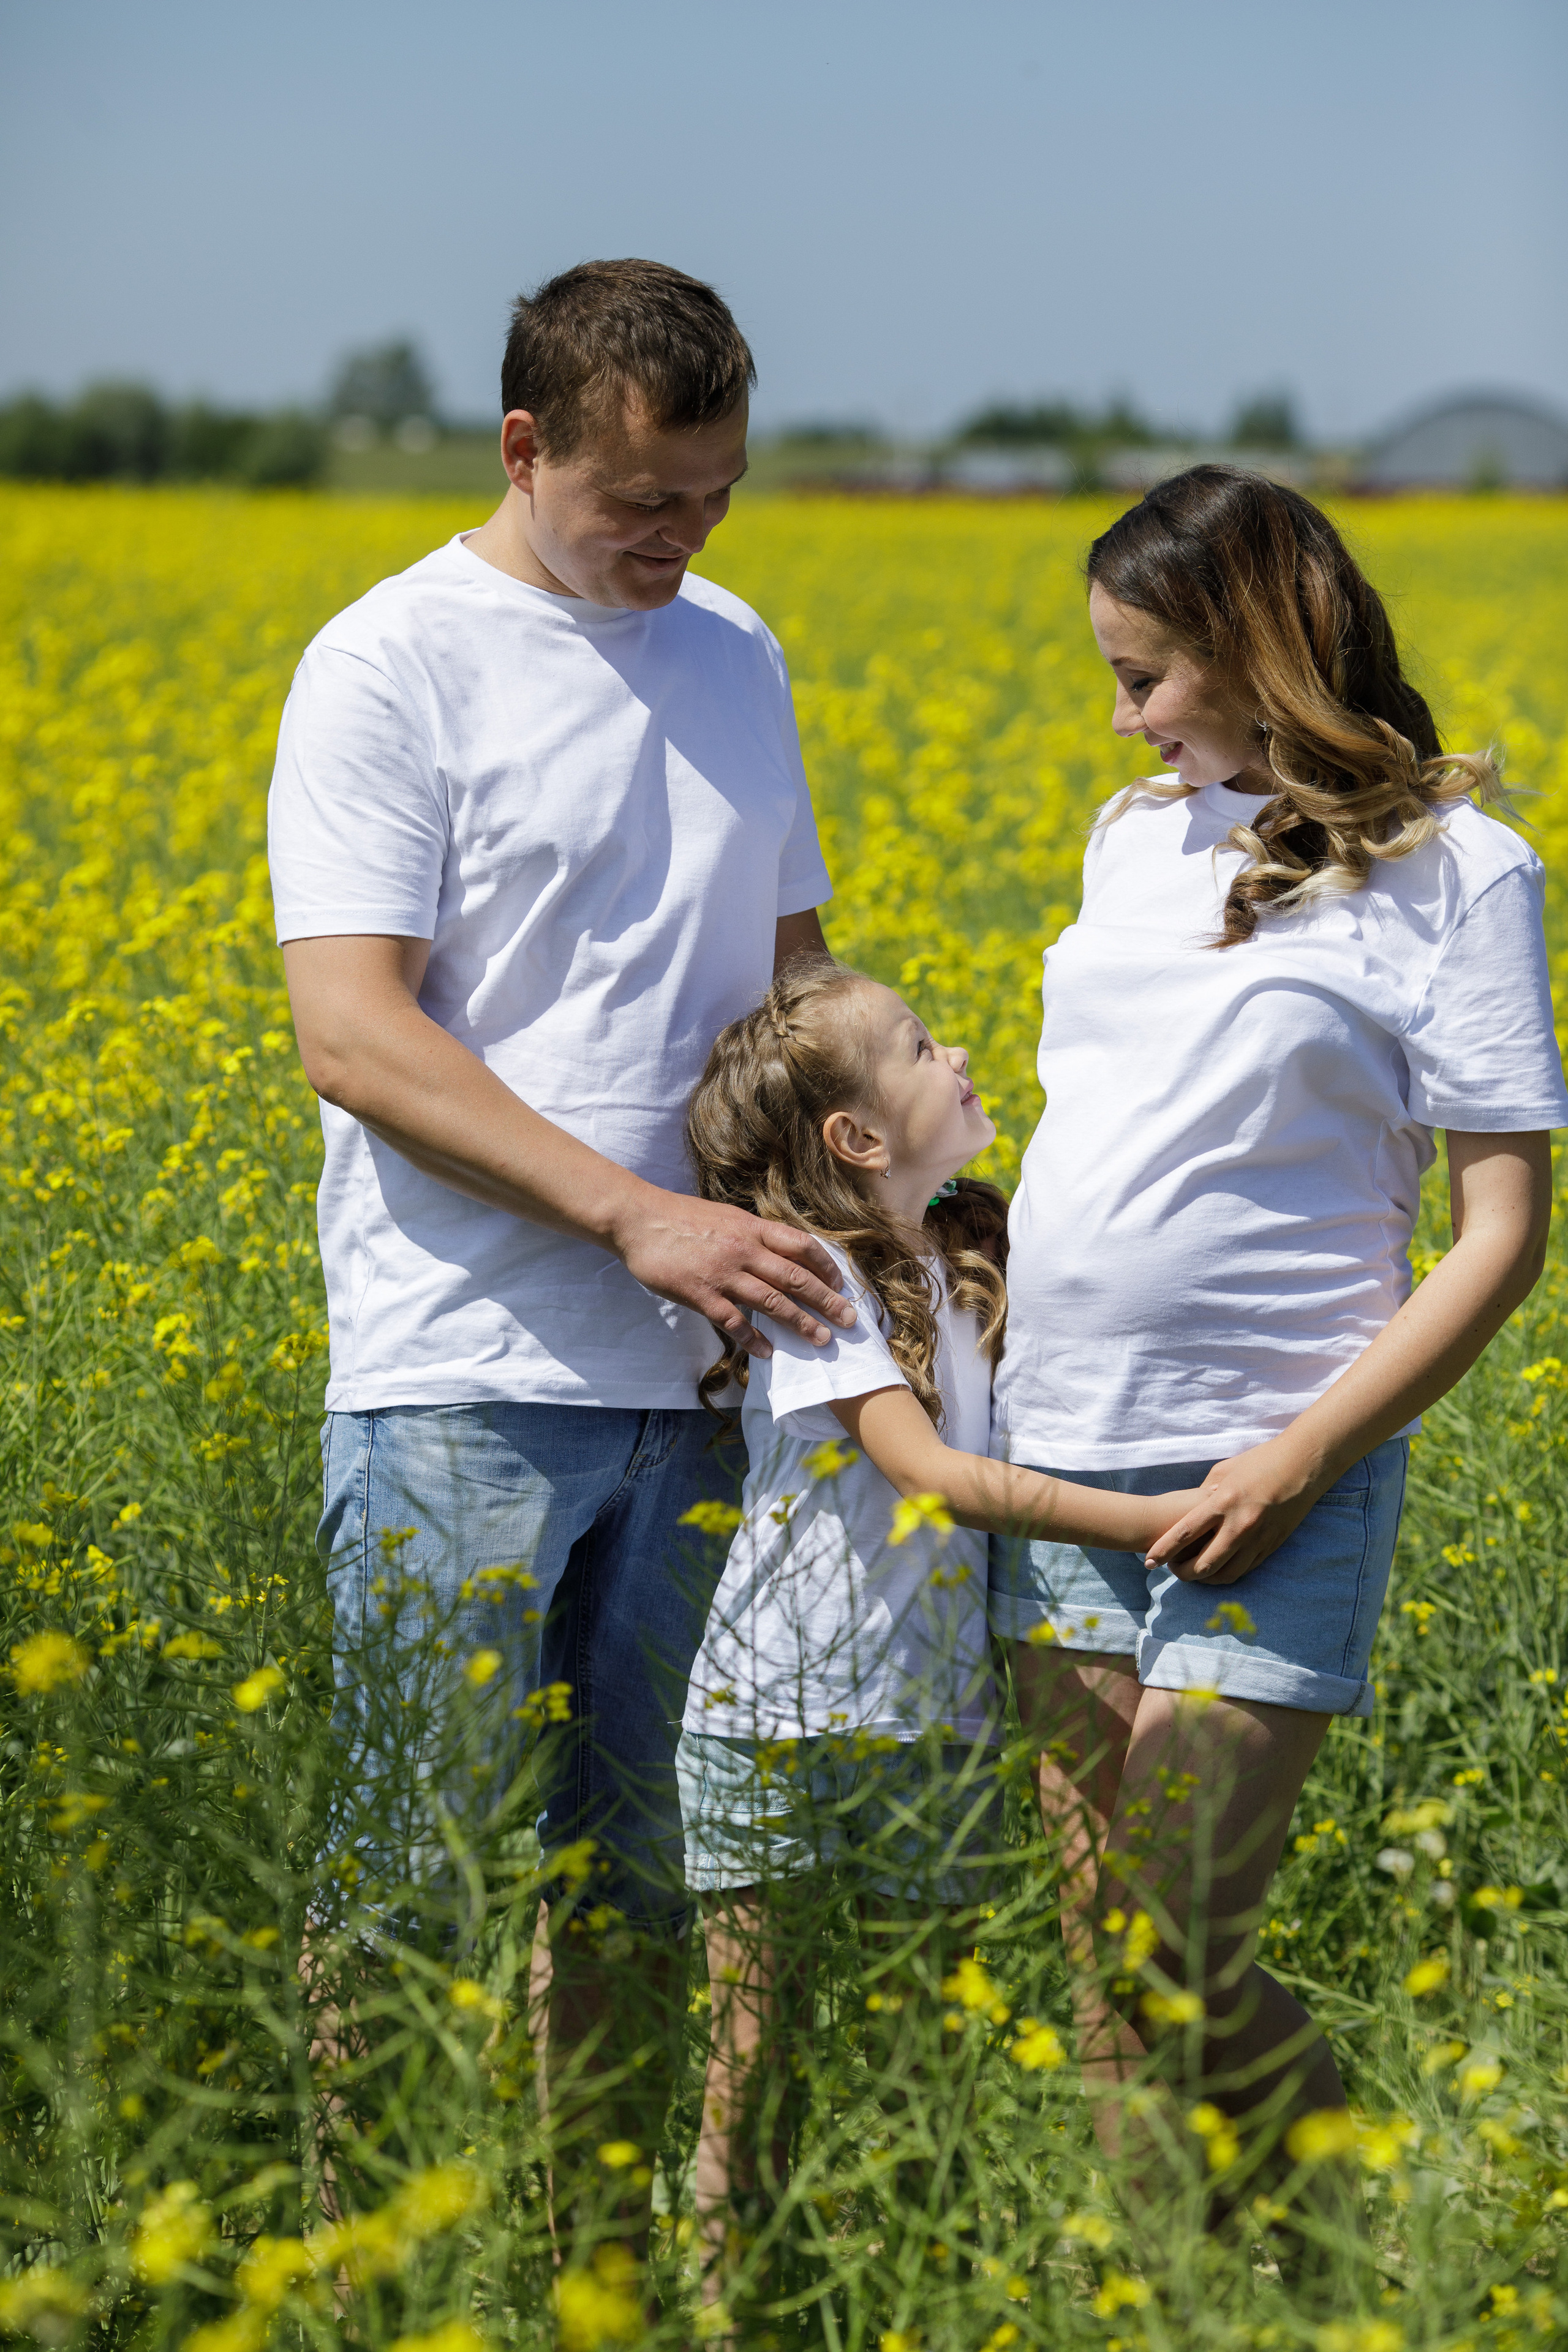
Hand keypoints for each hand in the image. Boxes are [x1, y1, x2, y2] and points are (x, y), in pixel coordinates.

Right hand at [612, 1188, 855, 1356]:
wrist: (639, 1220)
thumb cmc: (681, 1217)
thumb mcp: (726, 1217)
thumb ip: (752, 1235)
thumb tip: (779, 1252)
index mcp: (752, 1228)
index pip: (801, 1245)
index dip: (825, 1266)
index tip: (840, 1283)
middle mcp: (744, 1249)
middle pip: (796, 1277)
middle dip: (826, 1300)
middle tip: (848, 1319)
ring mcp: (723, 1273)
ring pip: (772, 1301)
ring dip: (800, 1323)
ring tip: (822, 1339)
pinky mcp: (701, 1294)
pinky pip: (733, 1321)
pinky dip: (752, 1339)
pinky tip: (766, 1352)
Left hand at [1144, 1434, 1331, 1585]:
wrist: (1303, 1463)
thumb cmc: (1261, 1460)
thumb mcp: (1224, 1470)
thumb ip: (1205, 1494)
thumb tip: (1192, 1513)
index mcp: (1223, 1501)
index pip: (1185, 1533)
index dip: (1164, 1550)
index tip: (1148, 1561)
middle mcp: (1240, 1524)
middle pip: (1204, 1563)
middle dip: (1183, 1573)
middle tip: (1172, 1571)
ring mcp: (1259, 1537)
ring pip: (1227, 1574)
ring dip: (1206, 1579)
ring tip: (1194, 1574)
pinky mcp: (1273, 1544)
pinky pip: (1247, 1569)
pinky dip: (1229, 1573)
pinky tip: (1218, 1570)